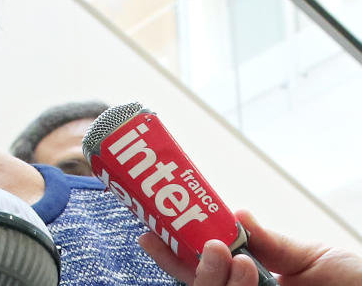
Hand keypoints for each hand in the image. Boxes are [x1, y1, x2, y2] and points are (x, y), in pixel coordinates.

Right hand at [138, 210, 361, 284]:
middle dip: (188, 266)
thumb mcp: (312, 258)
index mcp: (254, 285)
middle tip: (205, 245)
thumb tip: (232, 213)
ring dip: (214, 280)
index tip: (150, 232)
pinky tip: (248, 273)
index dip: (174, 255)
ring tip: (235, 256)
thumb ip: (270, 242)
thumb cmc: (359, 284)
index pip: (203, 272)